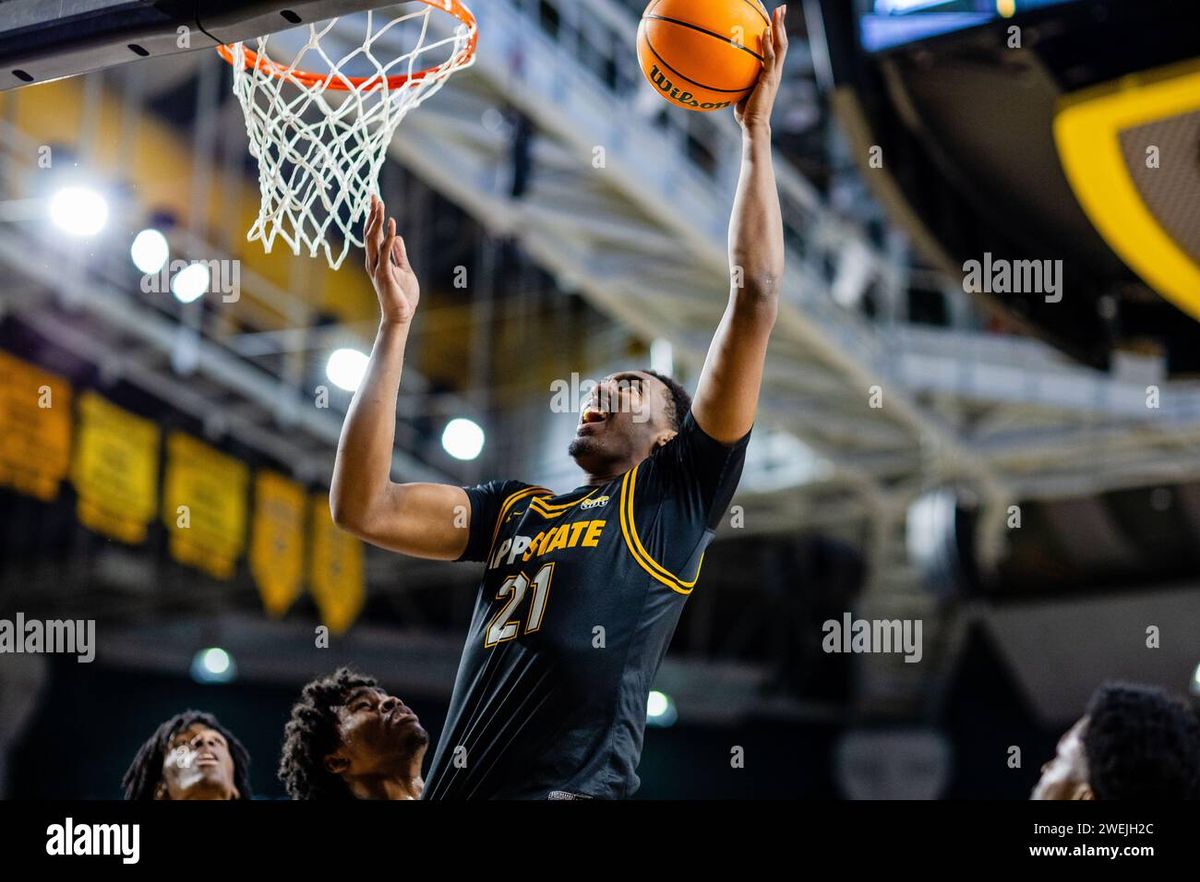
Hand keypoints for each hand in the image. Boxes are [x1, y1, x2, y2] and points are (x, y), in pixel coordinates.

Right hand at [364, 194, 419, 324]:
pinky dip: (389, 238)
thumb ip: (399, 254)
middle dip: (372, 214)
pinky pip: (385, 253)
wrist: (401, 315)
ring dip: (377, 221)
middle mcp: (374, 261)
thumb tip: (398, 237)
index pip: (374, 234)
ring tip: (380, 205)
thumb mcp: (404, 269)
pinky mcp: (384, 275)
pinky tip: (393, 226)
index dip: (374, 217)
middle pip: (370, 233)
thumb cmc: (402, 295)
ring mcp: (377, 268)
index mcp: (378, 259)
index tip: (376, 200)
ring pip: (374, 240)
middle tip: (373, 195)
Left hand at [735, 4, 788, 130]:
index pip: (777, 48)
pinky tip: (764, 30)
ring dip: (779, 27)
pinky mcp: (769, 78)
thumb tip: (724, 71)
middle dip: (782, 24)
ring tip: (778, 12)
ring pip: (781, 45)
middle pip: (782, 42)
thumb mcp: (741, 91)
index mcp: (771, 72)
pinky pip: (770, 57)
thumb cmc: (745, 112)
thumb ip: (738, 79)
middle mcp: (776, 71)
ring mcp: (774, 74)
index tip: (774, 19)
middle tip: (782, 8)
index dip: (777, 33)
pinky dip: (768, 42)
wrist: (753, 125)